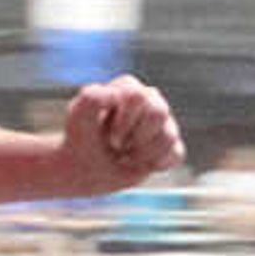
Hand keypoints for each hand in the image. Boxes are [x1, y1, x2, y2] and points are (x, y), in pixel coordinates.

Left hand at [59, 77, 181, 192]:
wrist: (84, 168)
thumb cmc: (81, 138)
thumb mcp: (78, 117)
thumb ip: (92, 98)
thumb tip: (116, 95)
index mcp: (128, 88)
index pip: (137, 97)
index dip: (125, 122)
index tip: (110, 138)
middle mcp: (149, 100)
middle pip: (158, 113)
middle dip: (137, 137)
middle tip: (117, 147)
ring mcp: (162, 123)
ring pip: (168, 136)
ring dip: (142, 154)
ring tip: (125, 157)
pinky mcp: (170, 146)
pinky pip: (176, 153)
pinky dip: (157, 164)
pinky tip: (140, 164)